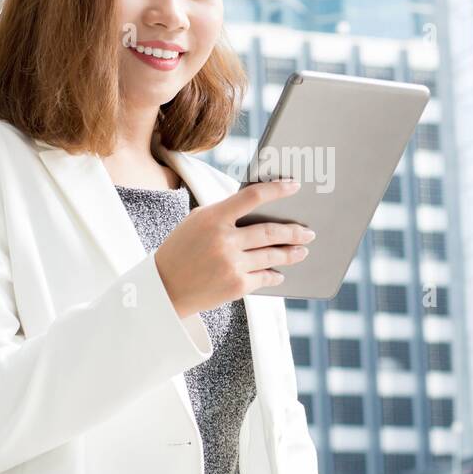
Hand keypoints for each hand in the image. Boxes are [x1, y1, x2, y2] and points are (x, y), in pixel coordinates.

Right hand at [154, 179, 315, 317]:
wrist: (163, 288)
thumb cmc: (182, 250)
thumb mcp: (197, 222)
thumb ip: (226, 213)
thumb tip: (262, 208)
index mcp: (213, 217)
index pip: (253, 196)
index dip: (277, 189)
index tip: (295, 185)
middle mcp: (224, 240)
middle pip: (270, 231)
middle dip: (294, 231)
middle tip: (309, 231)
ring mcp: (231, 264)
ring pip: (272, 255)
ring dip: (291, 252)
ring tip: (302, 250)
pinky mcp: (236, 286)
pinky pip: (264, 277)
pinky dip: (274, 274)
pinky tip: (279, 273)